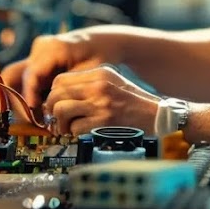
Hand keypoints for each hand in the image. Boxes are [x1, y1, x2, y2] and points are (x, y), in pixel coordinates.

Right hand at [1, 32, 113, 108]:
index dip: (29, 95)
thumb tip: (55, 110)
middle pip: (12, 74)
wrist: (100, 42)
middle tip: (26, 119)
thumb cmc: (99, 56)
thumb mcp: (90, 73)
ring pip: (14, 79)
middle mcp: (40, 49)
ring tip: (31, 118)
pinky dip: (27, 96)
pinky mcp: (35, 61)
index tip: (33, 113)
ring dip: (19, 99)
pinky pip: (23, 80)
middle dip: (15, 99)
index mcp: (54, 48)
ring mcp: (35, 53)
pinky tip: (37, 111)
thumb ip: (71, 89)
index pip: (32, 74)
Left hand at [44, 65, 160, 135]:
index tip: (54, 105)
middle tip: (55, 120)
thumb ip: (90, 85)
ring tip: (67, 129)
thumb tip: (61, 96)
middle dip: (51, 110)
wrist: (158, 115)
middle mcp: (98, 86)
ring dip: (60, 124)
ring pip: (61, 111)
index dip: (53, 95)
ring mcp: (101, 104)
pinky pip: (74, 128)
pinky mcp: (103, 122)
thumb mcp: (114, 83)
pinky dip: (74, 134)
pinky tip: (81, 134)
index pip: (60, 80)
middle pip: (56, 95)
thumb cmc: (136, 102)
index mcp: (99, 74)